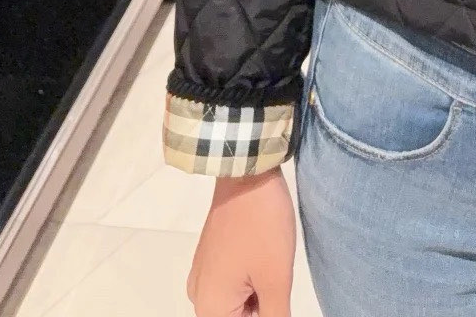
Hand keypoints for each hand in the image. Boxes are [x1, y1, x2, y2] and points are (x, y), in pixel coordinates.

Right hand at [187, 170, 295, 316]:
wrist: (246, 172)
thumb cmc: (261, 225)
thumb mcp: (276, 280)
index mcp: (210, 307)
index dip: (266, 314)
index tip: (275, 295)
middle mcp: (199, 296)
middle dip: (261, 309)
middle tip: (274, 280)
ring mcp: (203, 276)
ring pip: (236, 305)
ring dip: (258, 299)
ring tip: (270, 268)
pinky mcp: (211, 258)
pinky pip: (232, 287)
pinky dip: (251, 284)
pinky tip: (265, 263)